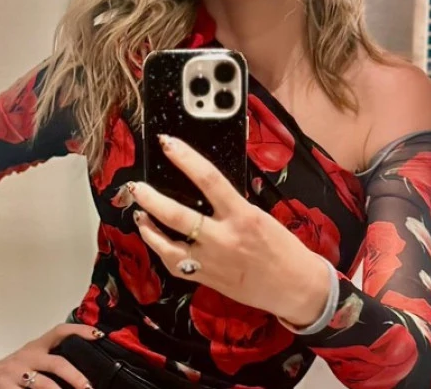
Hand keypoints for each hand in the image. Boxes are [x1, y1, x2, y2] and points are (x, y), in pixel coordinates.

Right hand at [0, 323, 102, 388]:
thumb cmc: (11, 370)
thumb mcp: (30, 359)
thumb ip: (50, 361)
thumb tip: (82, 376)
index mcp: (36, 347)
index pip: (60, 332)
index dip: (79, 330)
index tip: (98, 335)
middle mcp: (27, 357)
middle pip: (56, 362)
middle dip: (75, 376)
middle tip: (89, 387)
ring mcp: (15, 373)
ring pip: (42, 383)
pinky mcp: (4, 387)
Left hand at [128, 134, 329, 326]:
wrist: (295, 286)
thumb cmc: (282, 247)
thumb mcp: (259, 216)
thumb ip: (231, 205)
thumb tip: (203, 187)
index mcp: (242, 215)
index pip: (208, 179)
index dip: (185, 158)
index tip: (168, 144)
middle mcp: (223, 238)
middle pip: (177, 215)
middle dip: (151, 198)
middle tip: (136, 187)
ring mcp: (211, 261)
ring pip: (167, 245)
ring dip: (148, 227)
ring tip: (139, 213)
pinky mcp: (207, 279)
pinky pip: (175, 265)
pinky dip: (160, 250)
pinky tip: (154, 238)